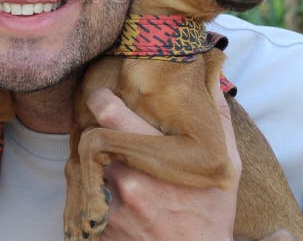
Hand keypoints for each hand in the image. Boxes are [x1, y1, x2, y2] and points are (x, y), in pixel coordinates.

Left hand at [88, 88, 240, 240]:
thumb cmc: (211, 213)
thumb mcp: (226, 167)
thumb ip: (217, 119)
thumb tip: (212, 77)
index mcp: (157, 159)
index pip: (108, 112)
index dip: (101, 99)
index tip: (103, 98)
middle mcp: (128, 181)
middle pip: (87, 138)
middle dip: (94, 132)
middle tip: (105, 131)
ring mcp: (110, 207)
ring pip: (77, 166)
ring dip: (87, 160)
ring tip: (109, 162)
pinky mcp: (97, 228)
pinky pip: (77, 195)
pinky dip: (87, 188)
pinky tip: (108, 189)